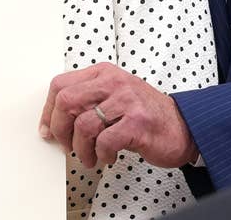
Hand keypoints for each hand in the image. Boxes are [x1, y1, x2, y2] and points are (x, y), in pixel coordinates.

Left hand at [39, 63, 196, 169]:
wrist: (183, 126)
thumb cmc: (144, 114)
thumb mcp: (113, 96)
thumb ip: (87, 101)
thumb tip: (53, 122)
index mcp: (103, 73)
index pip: (60, 85)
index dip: (48, 111)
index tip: (47, 129)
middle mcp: (113, 82)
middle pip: (66, 101)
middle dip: (60, 129)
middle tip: (67, 145)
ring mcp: (126, 101)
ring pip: (83, 124)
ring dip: (82, 148)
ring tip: (90, 157)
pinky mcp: (137, 123)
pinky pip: (105, 141)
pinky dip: (101, 154)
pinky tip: (108, 156)